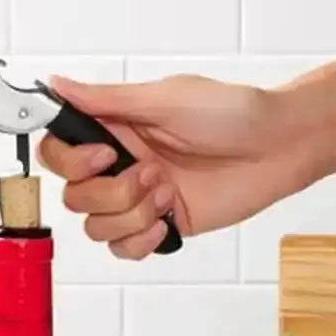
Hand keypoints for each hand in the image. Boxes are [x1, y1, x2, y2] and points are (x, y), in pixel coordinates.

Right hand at [38, 73, 311, 258]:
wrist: (277, 149)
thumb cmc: (232, 114)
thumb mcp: (165, 98)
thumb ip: (108, 100)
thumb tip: (58, 85)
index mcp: (115, 130)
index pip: (59, 154)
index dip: (71, 162)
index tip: (106, 155)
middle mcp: (120, 166)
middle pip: (74, 198)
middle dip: (111, 193)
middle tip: (153, 172)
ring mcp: (138, 201)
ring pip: (97, 228)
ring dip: (132, 214)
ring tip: (168, 192)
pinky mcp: (159, 227)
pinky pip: (124, 250)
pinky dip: (140, 241)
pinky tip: (166, 221)